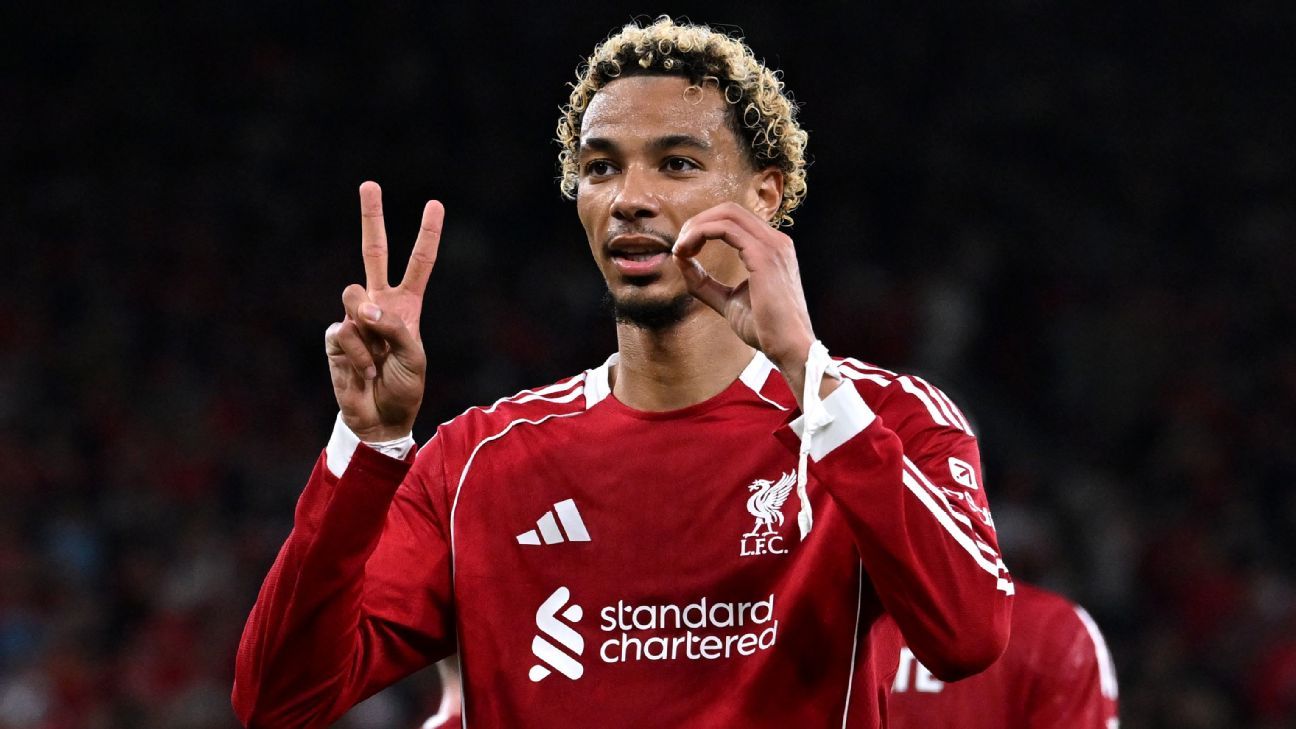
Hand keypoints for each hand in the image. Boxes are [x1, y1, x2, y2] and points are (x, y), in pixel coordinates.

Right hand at [325, 181, 443, 441]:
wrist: (379, 416)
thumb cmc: (404, 386)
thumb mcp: (413, 357)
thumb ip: (393, 327)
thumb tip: (362, 307)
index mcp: (406, 305)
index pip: (418, 263)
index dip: (427, 235)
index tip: (434, 204)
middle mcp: (379, 303)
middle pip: (374, 252)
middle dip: (371, 217)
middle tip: (369, 184)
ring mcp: (355, 318)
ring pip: (353, 297)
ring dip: (366, 325)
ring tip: (376, 355)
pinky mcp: (336, 336)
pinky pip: (345, 332)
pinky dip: (358, 354)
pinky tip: (364, 370)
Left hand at [671, 202, 832, 404]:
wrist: (788, 347)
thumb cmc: (765, 328)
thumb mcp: (728, 300)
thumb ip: (705, 282)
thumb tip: (681, 262)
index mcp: (772, 248)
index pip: (735, 220)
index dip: (705, 227)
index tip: (684, 249)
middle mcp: (776, 241)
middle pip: (729, 210)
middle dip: (698, 222)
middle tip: (679, 245)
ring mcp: (772, 245)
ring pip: (726, 214)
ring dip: (696, 227)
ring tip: (680, 249)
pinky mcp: (763, 255)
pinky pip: (724, 229)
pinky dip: (700, 234)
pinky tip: (685, 252)